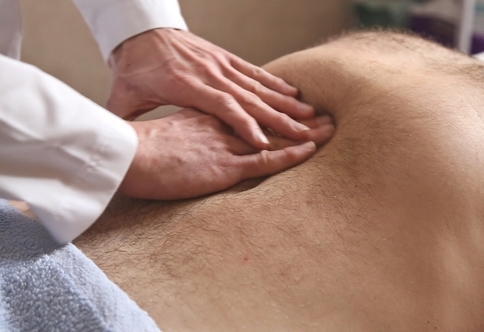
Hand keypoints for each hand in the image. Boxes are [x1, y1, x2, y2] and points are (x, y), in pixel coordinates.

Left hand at [108, 28, 314, 149]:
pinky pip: (254, 72)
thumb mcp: (124, 96)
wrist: (140, 31)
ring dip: (284, 101)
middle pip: (249, 98)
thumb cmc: (133, 67)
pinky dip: (275, 83)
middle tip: (304, 132)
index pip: (223, 107)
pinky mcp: (225, 58)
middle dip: (279, 117)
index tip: (263, 143)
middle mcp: (210, 74)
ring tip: (309, 114)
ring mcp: (220, 64)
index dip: (244, 125)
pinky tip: (293, 92)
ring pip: (258, 86)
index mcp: (187, 85)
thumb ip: (126, 122)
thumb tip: (121, 150)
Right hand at [120, 109, 334, 199]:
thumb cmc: (137, 150)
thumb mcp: (162, 137)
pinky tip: (309, 150)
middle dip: (297, 121)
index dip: (271, 114)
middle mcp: (222, 129)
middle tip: (323, 117)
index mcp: (206, 121)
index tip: (290, 111)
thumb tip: (177, 145)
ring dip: (303, 135)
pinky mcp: (226, 166)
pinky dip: (288, 155)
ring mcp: (226, 146)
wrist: (129, 157)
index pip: (247, 115)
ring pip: (274, 139)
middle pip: (268, 124)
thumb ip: (177, 138)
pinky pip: (265, 161)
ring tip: (330, 129)